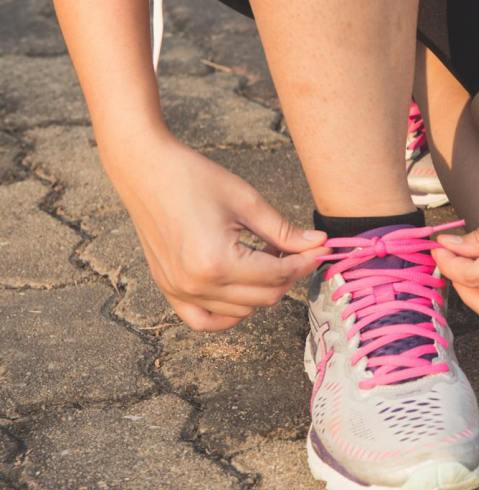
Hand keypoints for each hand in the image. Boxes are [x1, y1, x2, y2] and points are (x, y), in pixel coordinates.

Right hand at [105, 132, 327, 330]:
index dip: (305, 262)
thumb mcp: (247, 202)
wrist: (145, 170)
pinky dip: (229, 313)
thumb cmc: (194, 178)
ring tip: (264, 256)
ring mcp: (179, 291)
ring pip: (242, 310)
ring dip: (262, 289)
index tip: (321, 249)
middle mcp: (196, 285)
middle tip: (296, 249)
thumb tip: (319, 244)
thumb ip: (284, 231)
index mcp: (217, 262)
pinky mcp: (169, 289)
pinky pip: (204, 320)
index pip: (278, 275)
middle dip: (289, 275)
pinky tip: (243, 290)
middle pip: (264, 297)